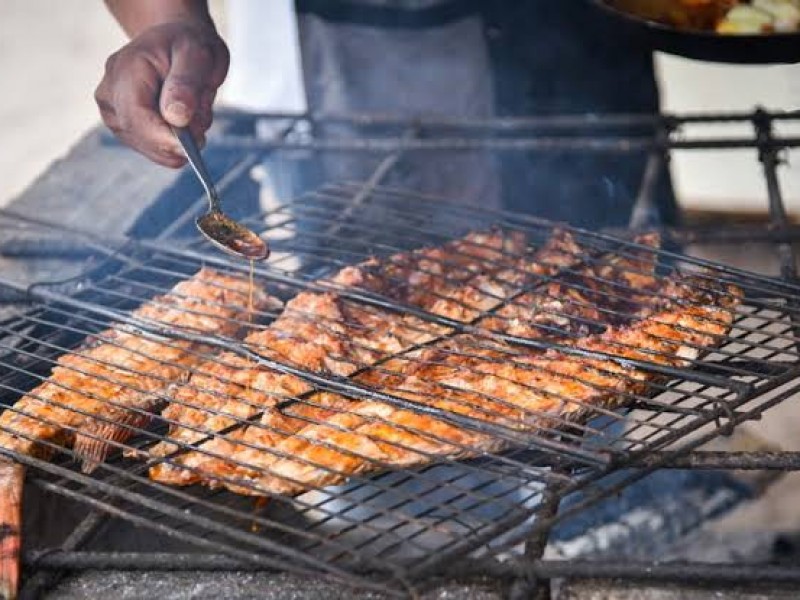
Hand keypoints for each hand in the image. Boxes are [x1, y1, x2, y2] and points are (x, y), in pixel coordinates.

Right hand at [95, 20, 228, 166]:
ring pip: (151, 148)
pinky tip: (184, 119)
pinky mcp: (123, 127)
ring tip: (194, 108)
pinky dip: (175, 142)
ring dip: (180, 139)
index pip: (135, 117)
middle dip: (178, 139)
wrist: (177, 43)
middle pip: (141, 137)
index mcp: (125, 69)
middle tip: (203, 115)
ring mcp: (113, 112)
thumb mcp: (197, 54)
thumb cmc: (188, 45)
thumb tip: (176, 119)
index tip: (193, 148)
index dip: (163, 139)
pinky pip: (154, 149)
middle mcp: (110, 93)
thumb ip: (186, 84)